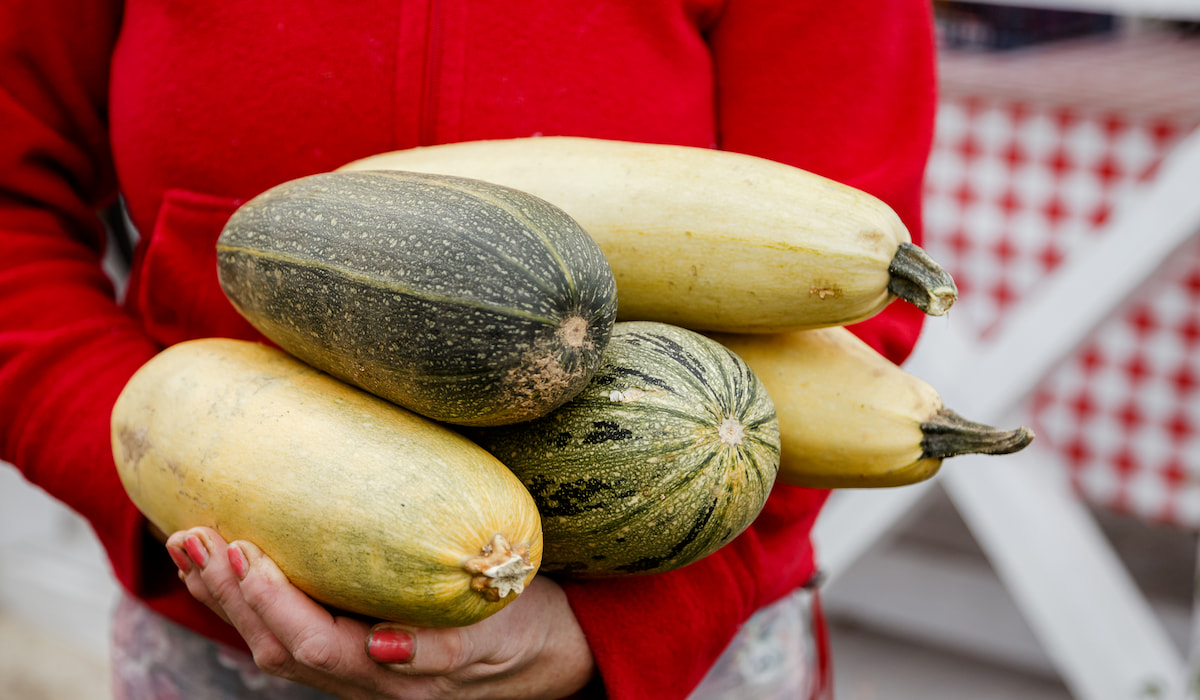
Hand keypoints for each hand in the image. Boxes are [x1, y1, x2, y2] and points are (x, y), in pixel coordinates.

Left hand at [165, 527, 597, 699]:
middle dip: (228, 594)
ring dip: (228, 595)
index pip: (312, 644)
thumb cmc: (528, 633)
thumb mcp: (495, 636)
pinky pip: (290, 630)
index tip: (242, 547)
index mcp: (394, 678)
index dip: (269, 601)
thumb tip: (382, 646)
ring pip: (274, 643)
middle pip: (276, 647)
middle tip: (194, 534)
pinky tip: (234, 563)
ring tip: (192, 542)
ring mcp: (357, 668)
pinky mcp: (357, 647)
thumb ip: (440, 649)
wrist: (550, 654)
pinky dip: (253, 598)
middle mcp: (364, 680)